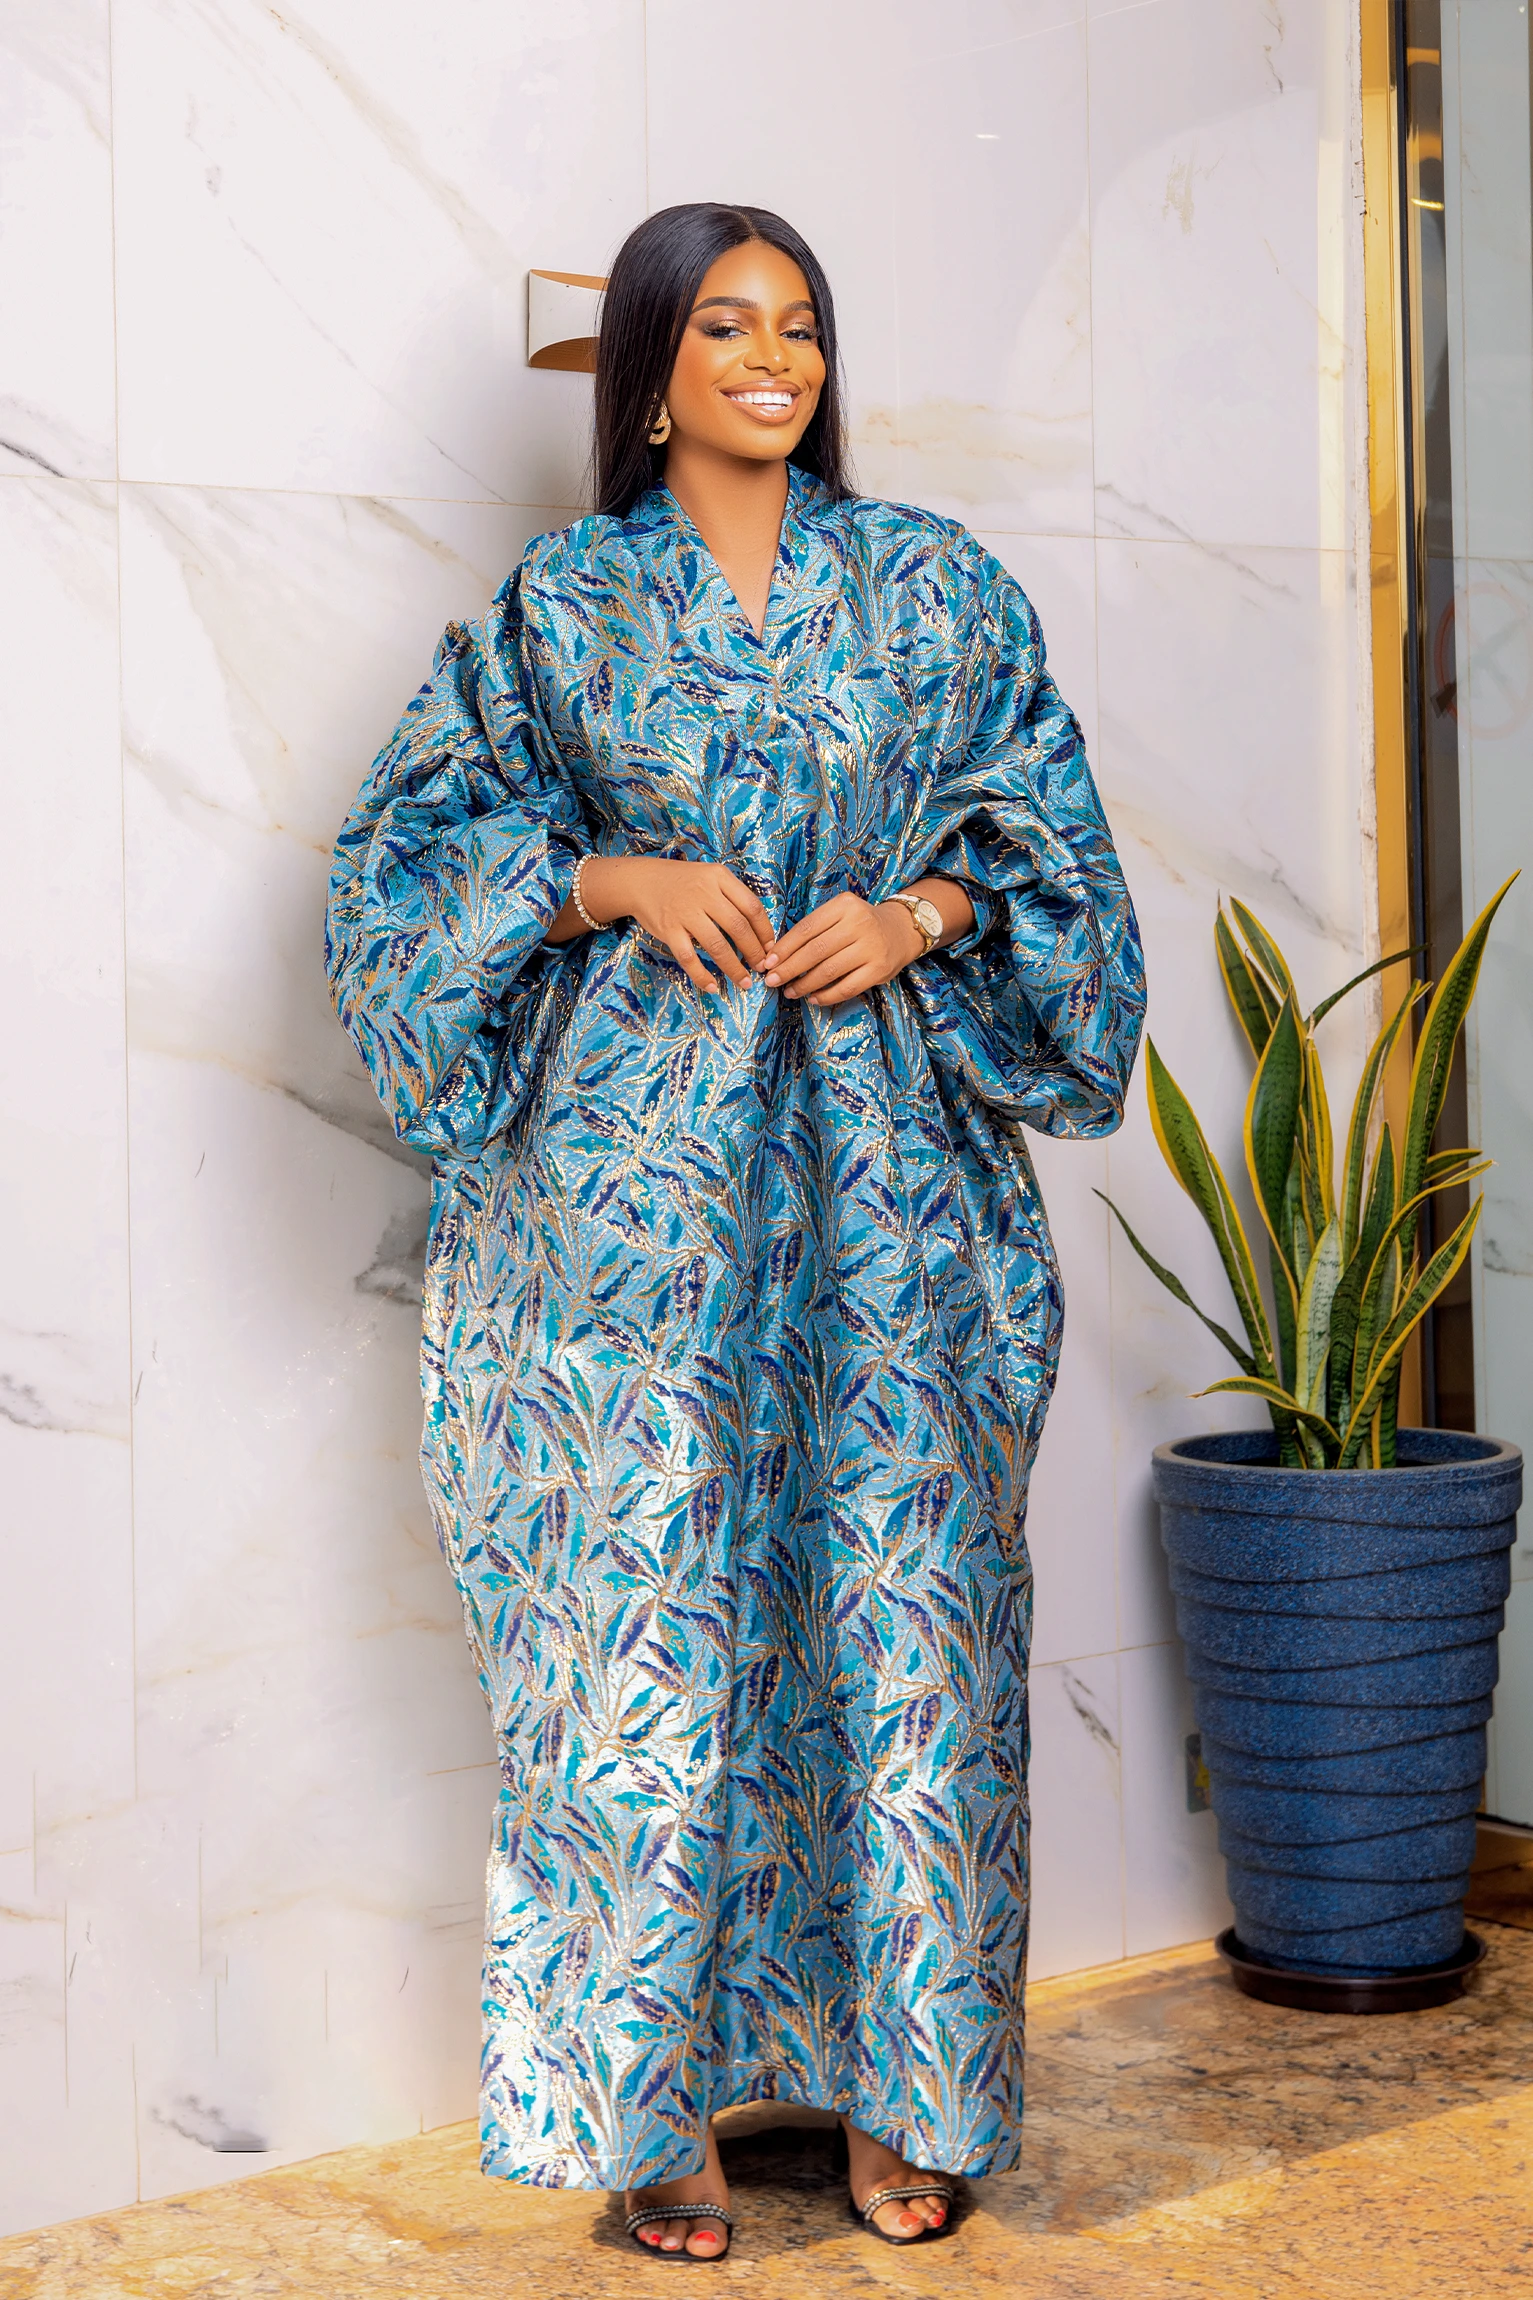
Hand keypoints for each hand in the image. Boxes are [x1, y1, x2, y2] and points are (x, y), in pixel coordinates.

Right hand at [579, 855, 773, 994]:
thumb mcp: (710, 875)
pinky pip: (689, 958)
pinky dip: (702, 975)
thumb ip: (732, 895)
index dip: (765, 931)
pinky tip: (712, 987)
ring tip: (745, 982)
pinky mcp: (669, 930)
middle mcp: (704, 894)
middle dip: (754, 952)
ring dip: (735, 968)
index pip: (752, 907)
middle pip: (738, 928)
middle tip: (761, 968)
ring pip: (717, 946)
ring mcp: (685, 913)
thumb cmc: (682, 881)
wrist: (641, 881)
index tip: (770, 948)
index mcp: (719, 878)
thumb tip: (759, 928)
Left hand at [756, 892, 924, 1007]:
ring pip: (829, 970)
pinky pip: (846, 987)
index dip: (784, 948)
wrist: (900, 930)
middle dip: (789, 968)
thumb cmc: (860, 924)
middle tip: (772, 981)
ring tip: (789, 991)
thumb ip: (815, 929)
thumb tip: (778, 955)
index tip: (768, 962)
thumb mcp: (839, 914)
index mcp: (844, 906)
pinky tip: (813, 998)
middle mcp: (859, 924)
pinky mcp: (879, 970)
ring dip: (804, 984)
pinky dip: (826, 996)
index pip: (806, 928)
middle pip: (815, 950)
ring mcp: (871, 947)